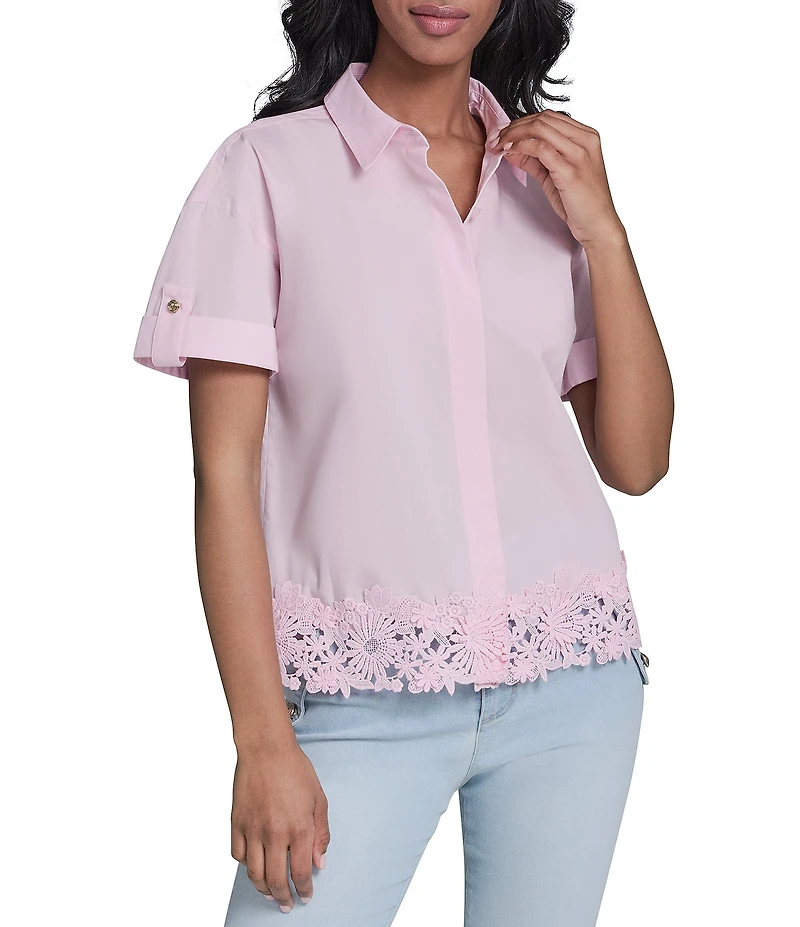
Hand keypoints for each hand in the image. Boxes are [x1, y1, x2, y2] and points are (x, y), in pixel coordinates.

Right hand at [231, 742, 329, 911]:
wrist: (266, 749)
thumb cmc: (295, 770)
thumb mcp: (319, 799)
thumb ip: (321, 834)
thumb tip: (320, 862)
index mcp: (299, 828)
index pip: (301, 872)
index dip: (303, 890)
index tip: (305, 896)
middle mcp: (275, 833)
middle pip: (276, 880)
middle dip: (284, 897)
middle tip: (287, 903)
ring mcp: (253, 829)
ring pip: (255, 874)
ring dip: (263, 889)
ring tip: (270, 893)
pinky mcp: (237, 823)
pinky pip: (239, 855)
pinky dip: (246, 866)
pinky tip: (254, 867)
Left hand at [488, 110, 624, 246]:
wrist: (597, 224)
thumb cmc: (581, 202)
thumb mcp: (555, 174)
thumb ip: (534, 160)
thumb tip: (511, 149)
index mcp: (586, 136)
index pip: (550, 117)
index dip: (523, 122)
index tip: (505, 132)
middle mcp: (585, 140)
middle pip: (543, 119)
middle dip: (515, 127)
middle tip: (497, 138)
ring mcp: (579, 154)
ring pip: (540, 129)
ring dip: (514, 135)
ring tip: (500, 145)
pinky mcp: (570, 170)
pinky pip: (540, 149)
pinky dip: (521, 147)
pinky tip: (511, 153)